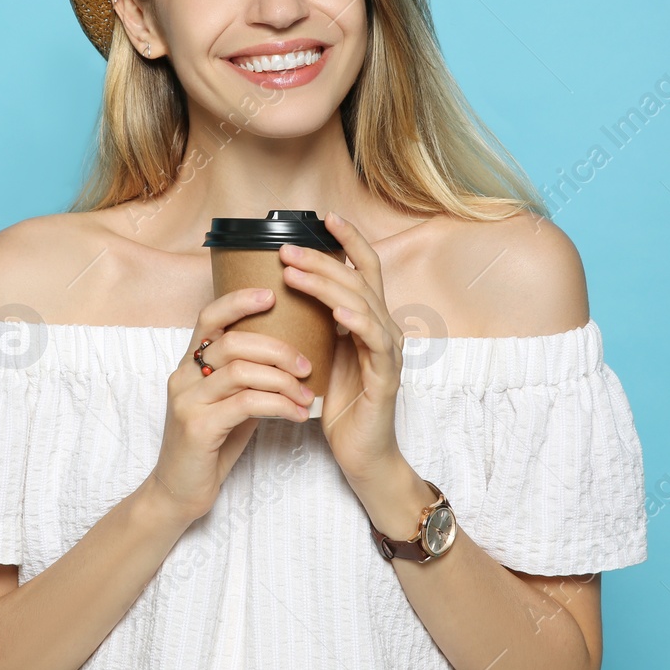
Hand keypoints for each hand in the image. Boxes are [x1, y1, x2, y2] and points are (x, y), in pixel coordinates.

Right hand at [145, 287, 316, 526]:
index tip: (272, 294)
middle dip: (277, 349)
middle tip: (308, 365)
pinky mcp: (197, 428)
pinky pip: (246, 404)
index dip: (239, 301)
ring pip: (241, 371)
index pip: (209, 317)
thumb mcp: (228, 405)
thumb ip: (248, 379)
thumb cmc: (209, 446)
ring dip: (283, 380)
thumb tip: (289, 354)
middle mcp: (183, 377)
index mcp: (189, 366)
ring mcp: (187, 402)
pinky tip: (298, 415)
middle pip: (232, 342)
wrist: (177, 494)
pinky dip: (279, 405)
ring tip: (308, 395)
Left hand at [277, 210, 404, 485]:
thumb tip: (282, 288)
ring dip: (328, 284)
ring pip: (364, 303)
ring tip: (295, 272)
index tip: (322, 216)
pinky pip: (376, 341)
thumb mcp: (320, 353)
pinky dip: (358, 321)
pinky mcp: (386, 376)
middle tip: (285, 249)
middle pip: (358, 279)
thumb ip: (312, 321)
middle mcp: (384, 328)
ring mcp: (388, 351)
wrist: (361, 453)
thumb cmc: (338, 403)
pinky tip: (337, 312)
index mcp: (368, 319)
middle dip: (322, 258)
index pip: (363, 268)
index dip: (348, 240)